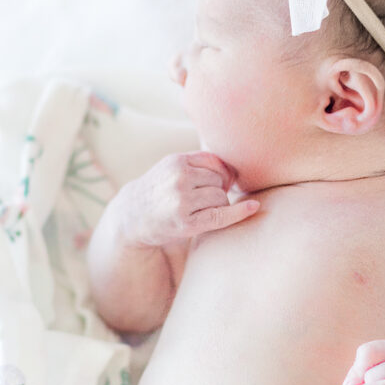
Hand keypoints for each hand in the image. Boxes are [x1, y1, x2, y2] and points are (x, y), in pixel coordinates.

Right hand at [119, 151, 259, 246]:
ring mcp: (182, 201)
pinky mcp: (186, 223)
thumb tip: (235, 168)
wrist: (131, 217)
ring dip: (217, 205)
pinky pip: (220, 215)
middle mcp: (179, 179)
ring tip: (198, 209)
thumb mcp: (171, 167)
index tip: (220, 182)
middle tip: (201, 200)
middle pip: (220, 181)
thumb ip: (198, 162)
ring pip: (220, 198)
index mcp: (176, 161)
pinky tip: (253, 207)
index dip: (222, 173)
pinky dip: (239, 212)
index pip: (215, 162)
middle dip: (217, 190)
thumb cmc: (158, 191)